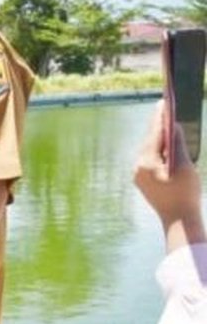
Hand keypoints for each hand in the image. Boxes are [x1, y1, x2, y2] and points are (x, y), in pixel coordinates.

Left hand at [134, 100, 204, 249]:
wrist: (178, 221)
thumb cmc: (185, 194)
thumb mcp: (185, 166)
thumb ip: (178, 144)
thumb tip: (174, 127)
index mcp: (146, 162)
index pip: (154, 134)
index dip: (160, 117)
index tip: (164, 102)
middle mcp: (137, 167)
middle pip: (149, 140)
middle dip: (157, 125)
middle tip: (164, 107)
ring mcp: (138, 174)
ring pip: (148, 150)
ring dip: (157, 137)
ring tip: (164, 121)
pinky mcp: (142, 180)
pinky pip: (148, 159)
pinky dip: (157, 149)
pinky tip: (163, 143)